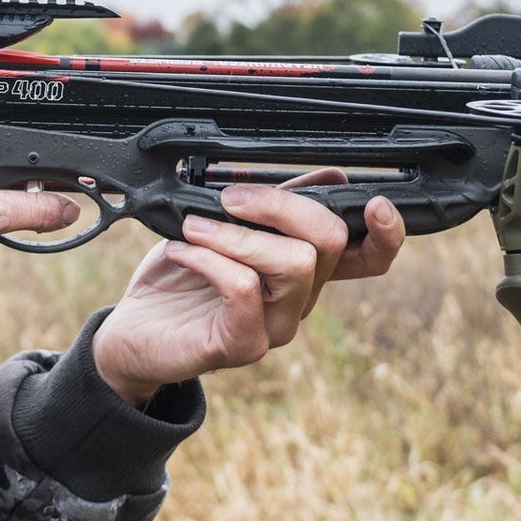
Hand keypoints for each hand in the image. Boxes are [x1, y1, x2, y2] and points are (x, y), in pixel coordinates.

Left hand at [92, 172, 405, 406]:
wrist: (134, 329)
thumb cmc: (181, 275)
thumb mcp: (230, 225)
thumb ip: (276, 204)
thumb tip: (332, 174)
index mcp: (305, 270)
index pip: (369, 258)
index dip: (386, 234)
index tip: (375, 201)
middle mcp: (299, 301)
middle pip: (327, 243)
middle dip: (280, 206)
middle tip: (228, 199)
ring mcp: (274, 327)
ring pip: (293, 266)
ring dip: (238, 234)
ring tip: (195, 226)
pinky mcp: (241, 346)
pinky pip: (244, 290)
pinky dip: (210, 258)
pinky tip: (182, 249)